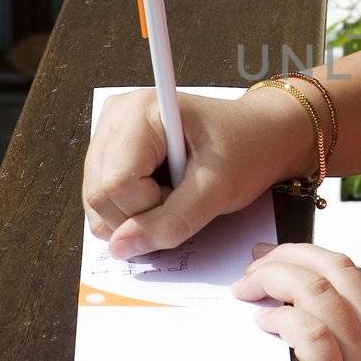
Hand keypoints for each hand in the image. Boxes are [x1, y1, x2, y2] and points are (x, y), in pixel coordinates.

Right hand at [82, 86, 320, 259]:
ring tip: (175, 192)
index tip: (188, 196)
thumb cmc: (248, 150)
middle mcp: (116, 116)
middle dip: (141, 215)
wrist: (263, 135)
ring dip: (137, 214)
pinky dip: (132, 209)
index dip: (149, 209)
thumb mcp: (219, 190)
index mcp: (141, 112)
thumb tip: (120, 248)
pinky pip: (103, 198)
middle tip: (183, 197)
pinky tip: (163, 191)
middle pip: (99, 194)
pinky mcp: (110, 149)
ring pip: (97, 200)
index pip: (115, 185)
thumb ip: (172, 221)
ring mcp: (109, 132)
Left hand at [231, 243, 360, 360]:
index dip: (309, 258)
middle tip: (253, 266)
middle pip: (337, 270)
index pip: (355, 273)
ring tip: (247, 290)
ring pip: (321, 292)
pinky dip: (283, 318)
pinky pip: (311, 334)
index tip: (276, 261)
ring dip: (277, 281)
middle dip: (287, 258)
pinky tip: (263, 323)